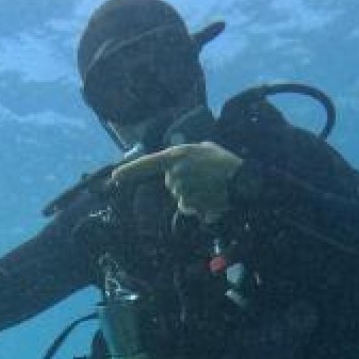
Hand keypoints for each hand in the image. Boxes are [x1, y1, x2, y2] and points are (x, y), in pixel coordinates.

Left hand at [110, 141, 243, 222]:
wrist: (244, 180)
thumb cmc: (227, 163)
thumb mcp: (205, 149)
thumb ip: (186, 156)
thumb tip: (174, 167)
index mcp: (177, 154)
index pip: (148, 163)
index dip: (131, 170)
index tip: (115, 177)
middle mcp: (175, 170)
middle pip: (171, 185)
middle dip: (186, 186)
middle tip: (206, 181)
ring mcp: (181, 187)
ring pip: (181, 199)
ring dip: (195, 198)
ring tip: (212, 190)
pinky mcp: (189, 202)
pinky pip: (189, 209)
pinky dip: (200, 207)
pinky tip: (213, 199)